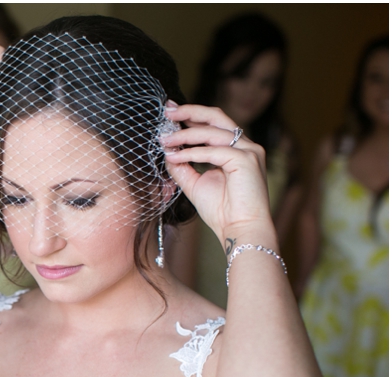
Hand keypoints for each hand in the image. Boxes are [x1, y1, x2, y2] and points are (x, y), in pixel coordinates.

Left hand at [161, 104, 273, 242]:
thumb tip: (167, 152)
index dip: (191, 116)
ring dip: (185, 135)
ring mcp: (248, 151)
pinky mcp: (246, 160)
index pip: (212, 124)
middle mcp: (245, 146)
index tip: (169, 112)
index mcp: (235, 149)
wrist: (240, 230)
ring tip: (164, 140)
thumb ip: (182, 167)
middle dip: (190, 111)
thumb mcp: (195, 184)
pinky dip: (191, 153)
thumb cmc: (222, 211)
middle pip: (216, 116)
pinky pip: (213, 151)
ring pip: (212, 132)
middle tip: (167, 110)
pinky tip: (175, 156)